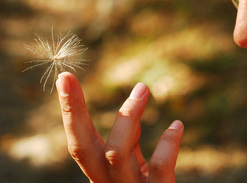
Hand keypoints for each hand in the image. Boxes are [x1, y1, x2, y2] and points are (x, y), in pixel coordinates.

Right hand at [56, 72, 183, 182]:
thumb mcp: (133, 171)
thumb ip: (129, 147)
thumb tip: (131, 114)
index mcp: (102, 177)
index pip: (79, 144)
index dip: (70, 112)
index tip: (65, 78)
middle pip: (82, 150)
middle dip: (73, 112)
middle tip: (68, 77)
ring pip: (116, 155)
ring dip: (128, 117)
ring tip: (142, 88)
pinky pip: (158, 169)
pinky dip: (167, 144)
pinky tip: (176, 126)